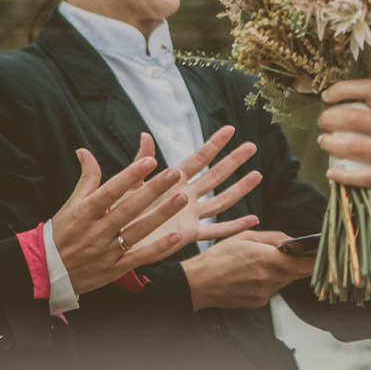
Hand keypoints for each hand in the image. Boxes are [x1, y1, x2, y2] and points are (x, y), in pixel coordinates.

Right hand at [50, 136, 186, 293]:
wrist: (46, 272)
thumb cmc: (61, 234)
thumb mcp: (71, 205)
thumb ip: (86, 179)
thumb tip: (84, 150)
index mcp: (84, 212)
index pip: (110, 191)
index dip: (130, 176)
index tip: (149, 160)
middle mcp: (96, 231)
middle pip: (128, 208)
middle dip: (153, 190)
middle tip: (174, 173)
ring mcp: (106, 251)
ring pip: (137, 231)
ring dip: (161, 215)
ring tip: (182, 198)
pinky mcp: (114, 269)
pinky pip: (139, 257)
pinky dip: (157, 248)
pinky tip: (176, 236)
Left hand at [130, 125, 262, 250]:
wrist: (113, 240)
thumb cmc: (119, 210)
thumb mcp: (130, 182)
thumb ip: (142, 161)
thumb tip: (145, 135)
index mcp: (172, 181)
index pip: (198, 159)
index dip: (214, 144)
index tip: (230, 129)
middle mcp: (185, 196)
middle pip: (215, 176)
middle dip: (233, 161)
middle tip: (251, 146)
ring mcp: (189, 215)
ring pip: (221, 200)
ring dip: (240, 189)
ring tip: (257, 175)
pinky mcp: (188, 234)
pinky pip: (216, 231)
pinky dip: (235, 226)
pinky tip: (253, 220)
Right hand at [182, 231, 314, 309]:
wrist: (198, 284)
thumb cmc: (218, 257)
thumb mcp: (245, 237)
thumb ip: (273, 237)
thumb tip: (292, 241)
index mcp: (267, 259)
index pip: (305, 263)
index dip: (317, 259)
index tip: (323, 253)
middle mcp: (269, 279)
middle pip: (299, 272)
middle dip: (302, 263)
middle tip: (300, 253)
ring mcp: (265, 292)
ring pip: (287, 280)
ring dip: (285, 271)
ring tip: (268, 261)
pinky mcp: (259, 301)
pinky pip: (274, 288)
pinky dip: (272, 280)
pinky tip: (256, 274)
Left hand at [317, 79, 370, 204]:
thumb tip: (365, 119)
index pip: (370, 89)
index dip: (343, 89)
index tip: (327, 96)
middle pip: (354, 116)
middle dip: (330, 119)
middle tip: (322, 123)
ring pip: (355, 145)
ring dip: (333, 145)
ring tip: (324, 144)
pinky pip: (368, 175)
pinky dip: (346, 175)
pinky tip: (334, 174)